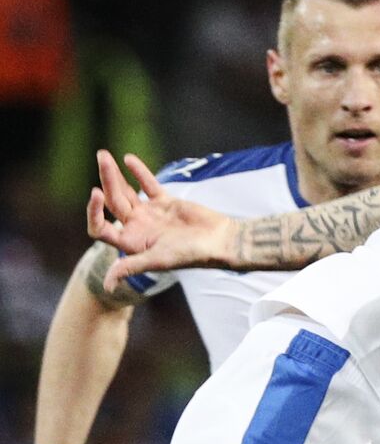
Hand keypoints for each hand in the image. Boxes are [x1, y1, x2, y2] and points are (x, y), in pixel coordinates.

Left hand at [87, 150, 236, 289]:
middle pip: (113, 203)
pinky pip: (148, 185)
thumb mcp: (158, 259)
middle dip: (106, 181)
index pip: (101, 227)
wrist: (220, 241)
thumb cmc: (191, 254)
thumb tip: (108, 287)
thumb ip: (131, 267)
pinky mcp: (166, 203)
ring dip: (115, 175)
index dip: (94, 212)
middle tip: (102, 158)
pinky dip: (139, 172)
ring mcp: (150, 214)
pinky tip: (128, 159)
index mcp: (131, 243)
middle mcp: (137, 228)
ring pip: (126, 192)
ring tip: (104, 155)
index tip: (96, 192)